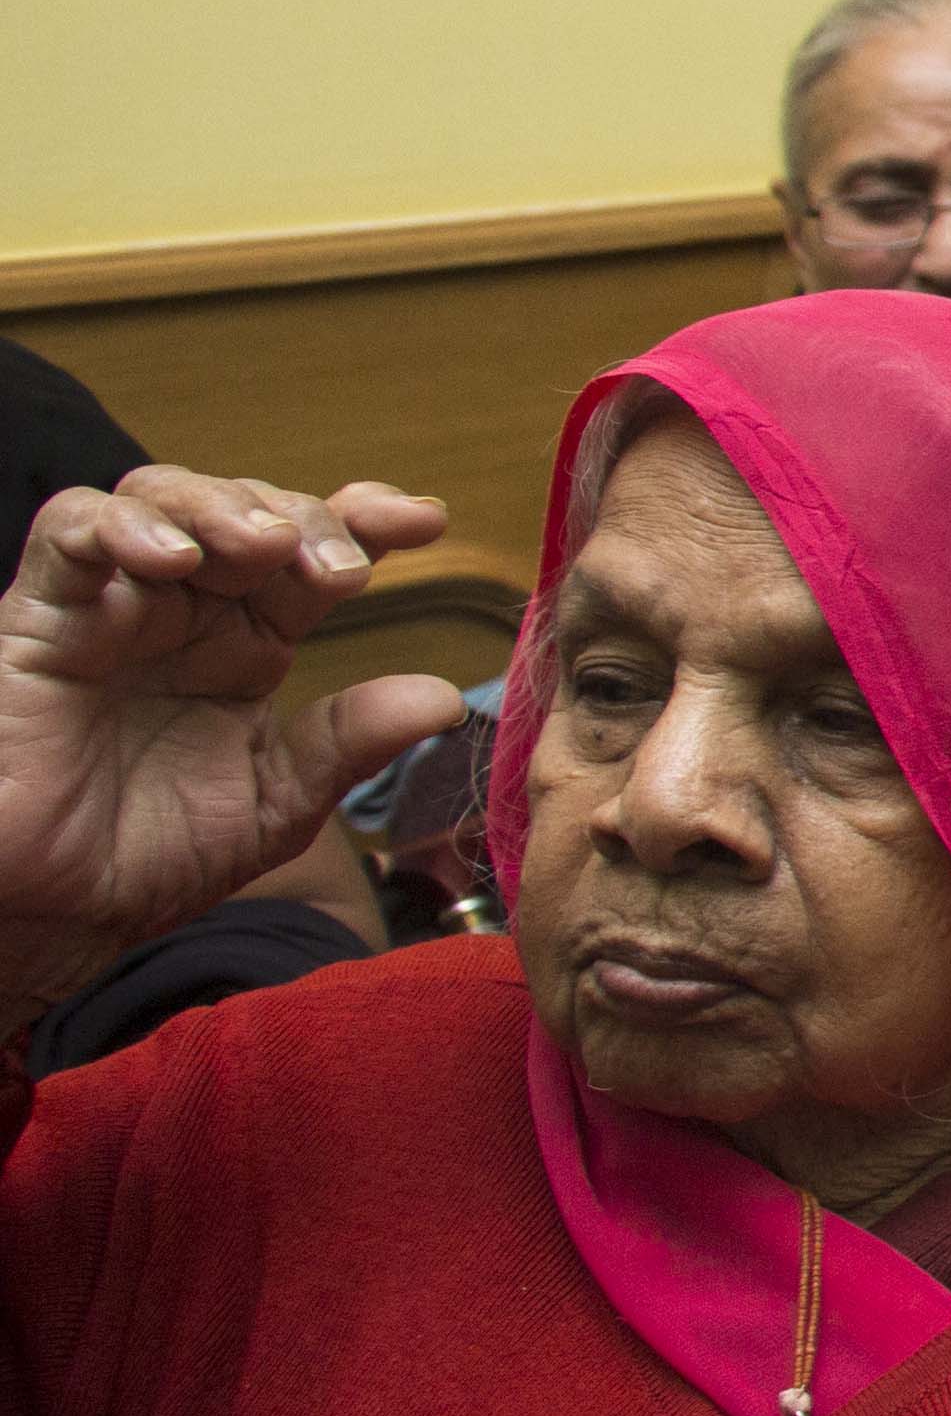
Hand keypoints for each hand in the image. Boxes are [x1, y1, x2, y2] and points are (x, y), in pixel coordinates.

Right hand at [0, 472, 463, 1024]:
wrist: (52, 918)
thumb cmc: (153, 858)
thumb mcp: (275, 801)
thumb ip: (349, 743)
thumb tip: (444, 698)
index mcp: (249, 642)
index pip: (312, 551)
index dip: (367, 521)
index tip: (425, 522)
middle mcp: (184, 611)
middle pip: (248, 509)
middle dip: (304, 519)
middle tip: (341, 570)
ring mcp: (110, 607)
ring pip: (160, 497)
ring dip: (222, 505)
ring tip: (265, 545)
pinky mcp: (37, 619)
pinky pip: (67, 533)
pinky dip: (120, 527)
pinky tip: (174, 561)